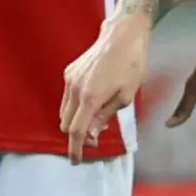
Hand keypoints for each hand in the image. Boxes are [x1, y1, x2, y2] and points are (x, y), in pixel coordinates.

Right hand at [60, 14, 150, 163]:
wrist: (122, 35)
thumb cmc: (130, 65)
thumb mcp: (125, 96)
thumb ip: (105, 116)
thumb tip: (92, 133)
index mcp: (90, 98)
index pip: (77, 131)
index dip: (76, 148)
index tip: (76, 160)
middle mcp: (75, 89)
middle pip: (66, 124)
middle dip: (78, 135)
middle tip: (97, 135)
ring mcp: (70, 79)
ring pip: (64, 112)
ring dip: (76, 120)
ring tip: (98, 117)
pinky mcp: (70, 72)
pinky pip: (67, 97)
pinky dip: (76, 106)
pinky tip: (93, 100)